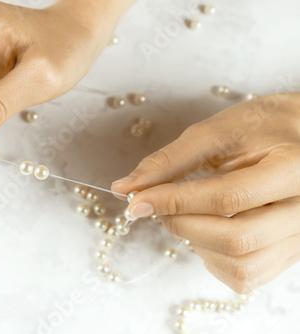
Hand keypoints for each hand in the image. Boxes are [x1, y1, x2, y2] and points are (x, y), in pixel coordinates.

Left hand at [112, 93, 299, 292]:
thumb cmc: (261, 127)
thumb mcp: (217, 132)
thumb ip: (171, 160)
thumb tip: (125, 187)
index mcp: (293, 169)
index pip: (227, 197)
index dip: (174, 202)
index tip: (136, 201)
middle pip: (236, 240)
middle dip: (183, 225)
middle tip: (158, 206)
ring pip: (241, 267)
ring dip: (197, 245)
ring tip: (186, 215)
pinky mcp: (289, 254)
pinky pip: (246, 277)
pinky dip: (213, 259)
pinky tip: (207, 231)